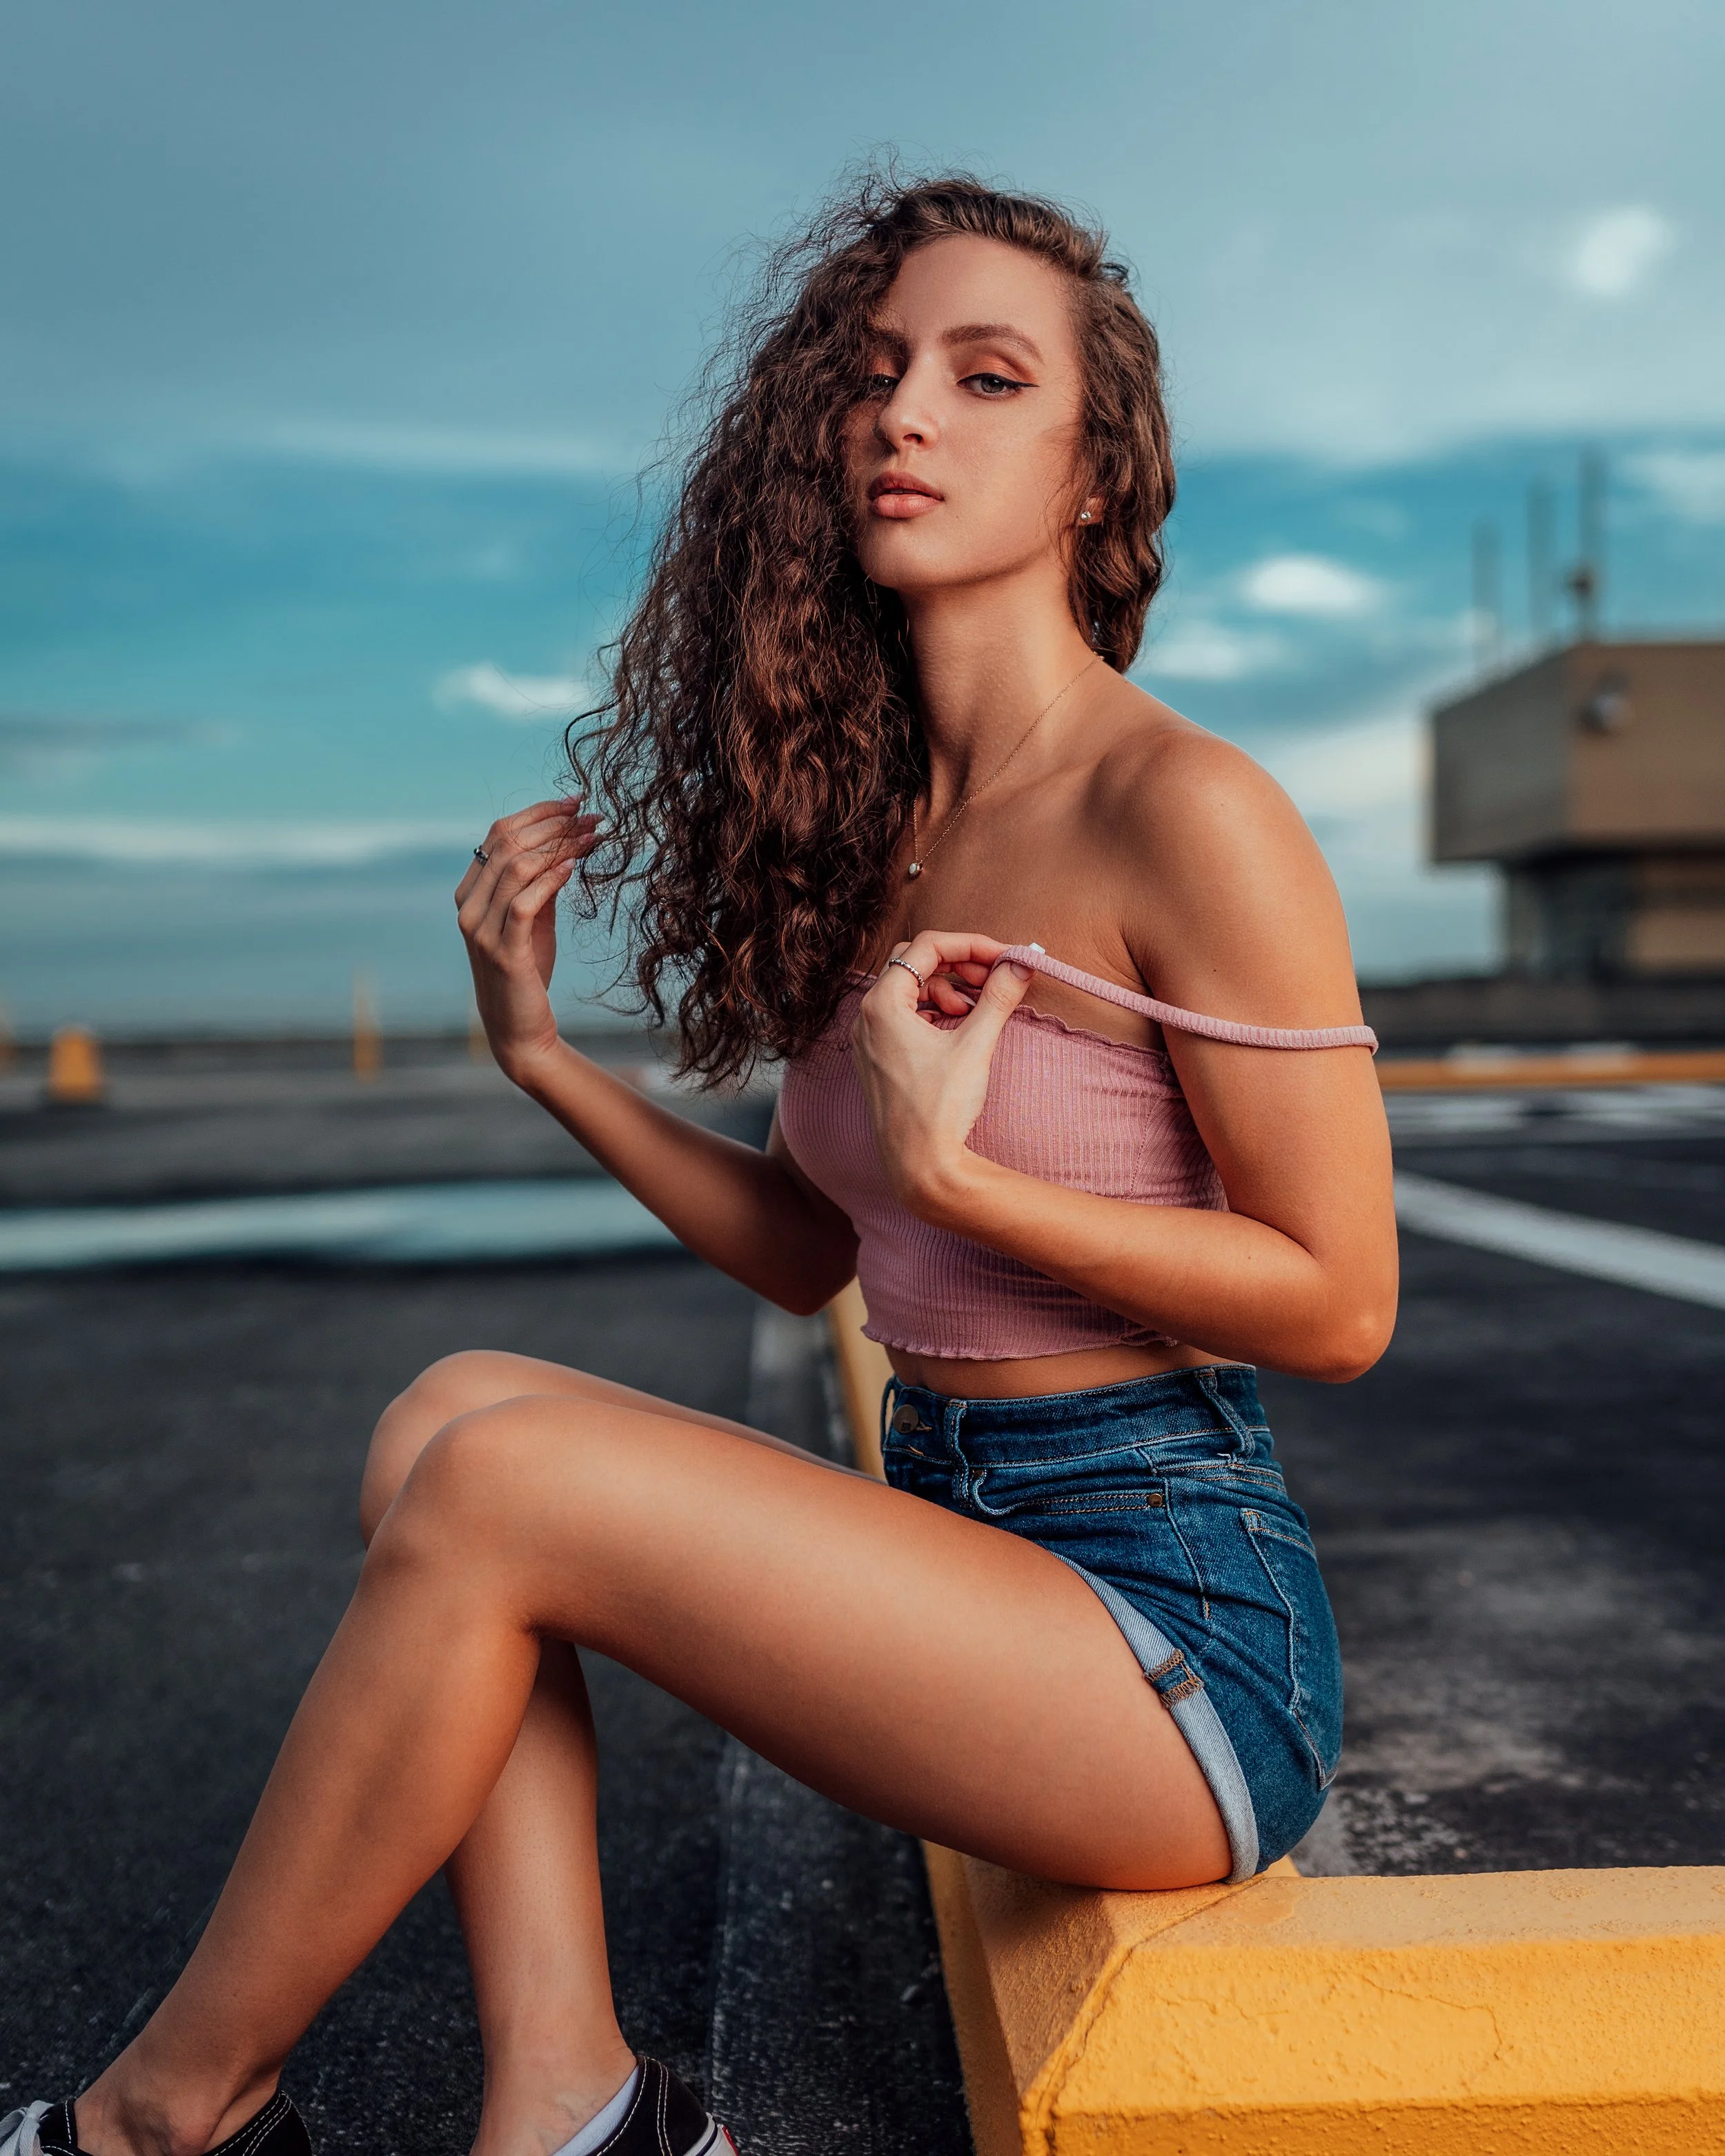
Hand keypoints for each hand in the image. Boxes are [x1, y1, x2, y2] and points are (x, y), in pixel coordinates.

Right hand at [455, 798, 600, 1082]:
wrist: (519, 1028)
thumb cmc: (527, 972)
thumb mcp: (535, 920)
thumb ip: (541, 885)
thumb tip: (568, 844)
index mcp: (471, 893)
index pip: (498, 835)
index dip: (538, 813)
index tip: (575, 802)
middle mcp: (469, 907)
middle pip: (507, 844)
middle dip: (553, 824)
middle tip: (590, 815)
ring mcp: (481, 930)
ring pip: (515, 868)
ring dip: (559, 846)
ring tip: (592, 836)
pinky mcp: (502, 951)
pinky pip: (524, 904)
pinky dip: (550, 880)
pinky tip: (574, 868)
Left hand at [849, 930, 1035, 1219]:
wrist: (921, 1167)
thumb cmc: (939, 1109)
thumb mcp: (975, 1046)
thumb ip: (998, 997)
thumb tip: (1022, 963)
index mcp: (882, 1004)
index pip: (927, 947)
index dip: (972, 944)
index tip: (1005, 957)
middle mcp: (866, 1016)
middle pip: (914, 962)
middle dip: (957, 964)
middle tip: (993, 978)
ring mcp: (868, 1038)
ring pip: (909, 989)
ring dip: (947, 989)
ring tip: (976, 1010)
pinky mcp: (877, 1058)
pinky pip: (903, 1017)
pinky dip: (933, 1012)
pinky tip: (959, 1028)